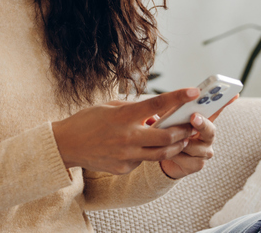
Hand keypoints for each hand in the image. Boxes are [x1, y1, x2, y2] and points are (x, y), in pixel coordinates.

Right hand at [51, 88, 200, 174]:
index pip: (157, 104)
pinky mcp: (124, 168)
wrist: (66, 145)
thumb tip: (155, 114)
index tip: (194, 91)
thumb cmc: (88, 121)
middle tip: (193, 125)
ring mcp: (126, 155)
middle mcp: (127, 136)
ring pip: (161, 153)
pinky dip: (150, 153)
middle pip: (167, 136)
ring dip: (175, 146)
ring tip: (181, 139)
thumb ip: (134, 109)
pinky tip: (147, 147)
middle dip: (184, 130)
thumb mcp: (110, 106)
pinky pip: (144, 161)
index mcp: (124, 116)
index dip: (178, 97)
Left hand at [158, 94, 238, 179]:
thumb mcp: (169, 116)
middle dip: (201, 124)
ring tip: (169, 137)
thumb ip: (174, 108)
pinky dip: (174, 154)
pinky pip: (186, 159)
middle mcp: (208, 136)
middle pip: (210, 130)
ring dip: (180, 142)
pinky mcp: (197, 165)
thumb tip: (174, 99)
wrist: (160, 155)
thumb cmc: (167, 131)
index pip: (217, 109)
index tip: (233, 94)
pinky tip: (167, 151)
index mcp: (203, 121)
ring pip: (194, 147)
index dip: (226, 102)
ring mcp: (204, 152)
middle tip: (193, 117)